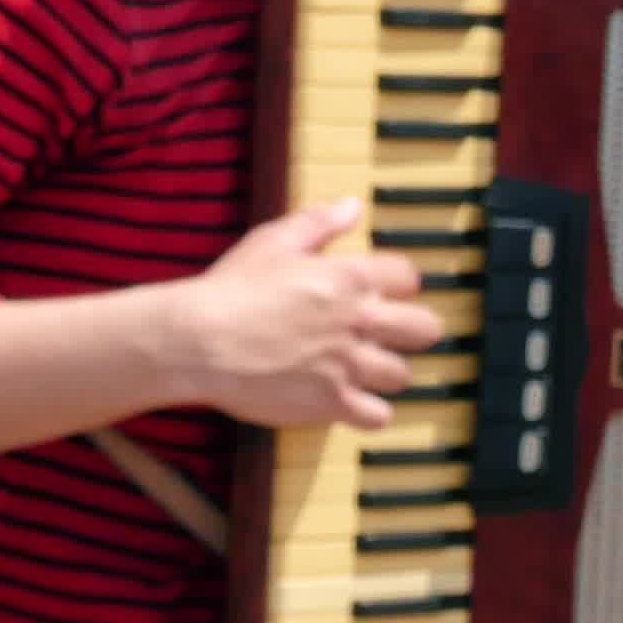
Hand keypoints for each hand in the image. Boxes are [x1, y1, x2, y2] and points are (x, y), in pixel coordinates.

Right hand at [158, 198, 443, 429]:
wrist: (197, 340)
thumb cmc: (230, 289)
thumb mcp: (272, 241)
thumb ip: (319, 223)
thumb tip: (353, 207)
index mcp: (350, 278)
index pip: (409, 277)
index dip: (398, 285)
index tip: (381, 292)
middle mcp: (359, 322)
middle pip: (425, 329)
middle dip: (410, 331)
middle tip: (383, 335)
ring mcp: (349, 366)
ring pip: (402, 375)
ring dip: (384, 372)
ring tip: (359, 370)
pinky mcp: (332, 403)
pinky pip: (379, 415)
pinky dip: (368, 412)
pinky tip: (349, 402)